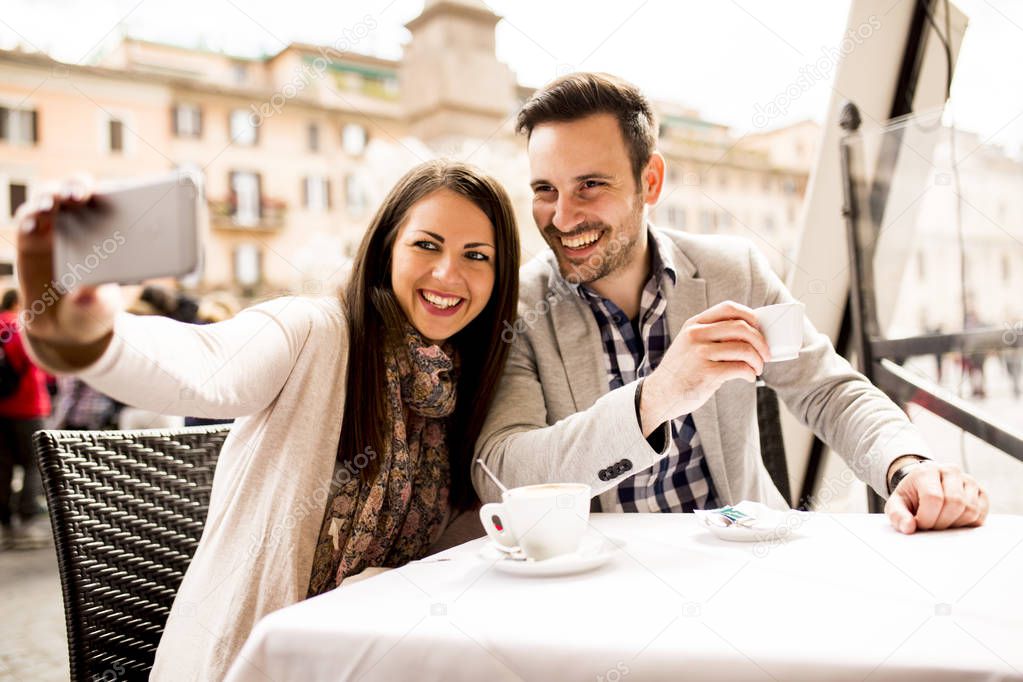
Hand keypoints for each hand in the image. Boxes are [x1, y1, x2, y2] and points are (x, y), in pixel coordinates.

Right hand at [13, 177, 120, 364]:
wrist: (64, 325)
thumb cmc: (92, 307)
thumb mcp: (100, 305)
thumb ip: (95, 297)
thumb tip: (88, 293)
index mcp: (108, 230)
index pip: (110, 201)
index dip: (113, 191)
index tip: (117, 192)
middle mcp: (79, 222)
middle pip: (75, 191)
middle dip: (77, 187)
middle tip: (79, 195)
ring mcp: (52, 229)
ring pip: (47, 200)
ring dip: (48, 198)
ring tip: (49, 207)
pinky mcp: (29, 240)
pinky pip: (26, 223)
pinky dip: (28, 220)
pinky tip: (32, 227)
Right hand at [640, 300, 770, 434]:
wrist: (660, 394)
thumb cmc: (681, 371)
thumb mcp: (689, 344)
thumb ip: (711, 335)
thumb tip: (748, 334)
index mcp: (694, 325)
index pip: (728, 308)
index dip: (750, 316)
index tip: (758, 329)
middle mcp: (696, 335)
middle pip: (741, 327)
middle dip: (760, 341)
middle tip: (765, 354)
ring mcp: (700, 353)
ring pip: (744, 348)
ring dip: (757, 360)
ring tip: (757, 368)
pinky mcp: (707, 373)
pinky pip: (740, 368)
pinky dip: (750, 373)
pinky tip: (748, 376)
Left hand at [885, 461, 988, 532]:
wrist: (923, 489)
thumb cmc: (911, 497)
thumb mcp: (897, 504)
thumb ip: (897, 515)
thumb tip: (908, 527)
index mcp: (927, 470)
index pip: (934, 498)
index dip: (927, 518)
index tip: (920, 524)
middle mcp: (950, 471)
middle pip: (955, 503)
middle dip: (942, 522)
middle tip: (932, 525)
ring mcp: (968, 480)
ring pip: (970, 510)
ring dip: (955, 524)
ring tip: (941, 521)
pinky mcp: (981, 492)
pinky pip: (981, 513)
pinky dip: (969, 523)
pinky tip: (954, 520)